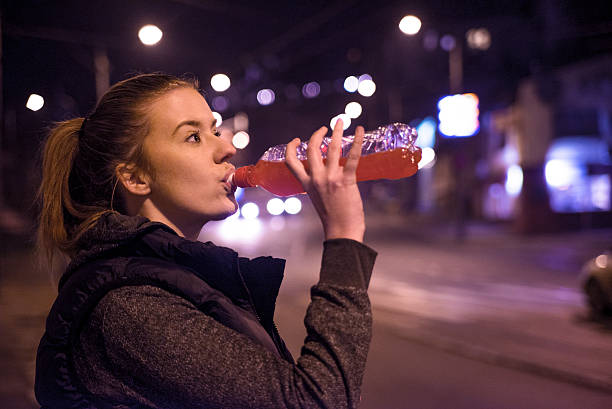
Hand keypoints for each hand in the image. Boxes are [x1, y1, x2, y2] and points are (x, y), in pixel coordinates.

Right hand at [285, 120, 364, 241]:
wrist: (342, 231)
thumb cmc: (333, 219)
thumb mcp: (319, 199)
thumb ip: (320, 185)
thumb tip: (331, 174)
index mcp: (307, 184)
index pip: (291, 162)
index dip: (291, 147)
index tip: (298, 139)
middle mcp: (316, 179)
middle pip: (311, 149)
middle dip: (317, 134)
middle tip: (326, 127)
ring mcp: (331, 179)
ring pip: (331, 148)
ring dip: (337, 132)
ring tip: (341, 121)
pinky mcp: (346, 180)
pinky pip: (352, 156)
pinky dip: (358, 141)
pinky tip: (361, 130)